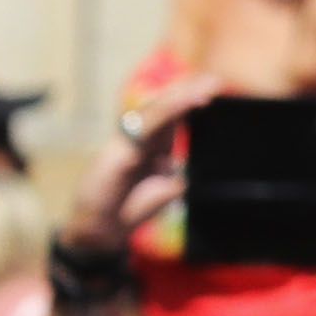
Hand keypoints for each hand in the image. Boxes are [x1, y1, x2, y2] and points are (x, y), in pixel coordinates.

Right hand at [67, 71, 216, 261]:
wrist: (99, 233)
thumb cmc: (126, 212)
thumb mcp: (162, 191)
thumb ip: (174, 177)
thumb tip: (185, 173)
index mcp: (148, 144)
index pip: (172, 115)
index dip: (190, 101)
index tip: (215, 90)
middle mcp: (136, 138)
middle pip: (164, 104)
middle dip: (190, 90)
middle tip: (216, 81)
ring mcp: (126, 142)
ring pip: (157, 109)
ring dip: (183, 95)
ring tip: (208, 86)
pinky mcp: (121, 151)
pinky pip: (148, 125)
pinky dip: (170, 110)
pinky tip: (187, 102)